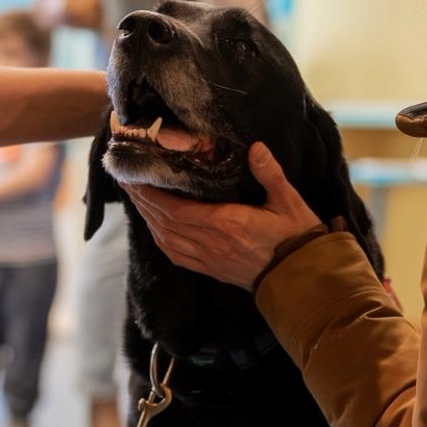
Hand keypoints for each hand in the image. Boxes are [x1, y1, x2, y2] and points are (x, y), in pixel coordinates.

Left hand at [124, 143, 322, 288]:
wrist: (300, 280)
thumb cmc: (296, 238)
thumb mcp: (289, 201)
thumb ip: (270, 174)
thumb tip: (255, 147)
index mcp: (227, 223)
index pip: (176, 208)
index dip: (152, 194)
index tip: (136, 176)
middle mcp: (211, 243)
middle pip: (165, 222)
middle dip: (143, 201)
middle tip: (127, 181)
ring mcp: (209, 259)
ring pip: (166, 239)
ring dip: (148, 219)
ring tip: (137, 199)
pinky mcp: (211, 269)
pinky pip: (177, 255)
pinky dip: (161, 240)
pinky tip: (155, 228)